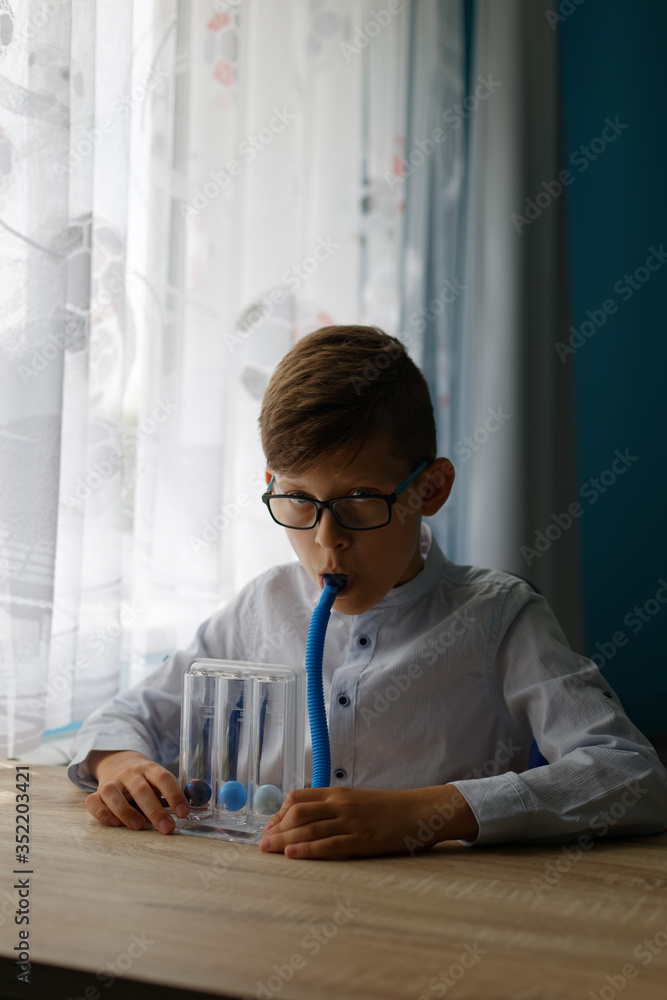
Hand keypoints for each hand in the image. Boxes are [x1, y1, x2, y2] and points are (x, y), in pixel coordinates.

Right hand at [84, 750, 189, 834]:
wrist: (117, 763)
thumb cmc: (144, 780)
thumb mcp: (159, 781)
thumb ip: (174, 795)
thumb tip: (204, 808)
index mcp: (150, 768)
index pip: (164, 778)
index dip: (175, 795)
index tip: (184, 813)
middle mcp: (130, 773)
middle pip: (142, 789)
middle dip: (155, 810)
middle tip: (167, 828)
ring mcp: (112, 782)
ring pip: (113, 793)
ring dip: (126, 811)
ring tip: (139, 827)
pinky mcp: (97, 792)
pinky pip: (94, 802)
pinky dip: (102, 813)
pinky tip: (114, 824)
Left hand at [258, 786, 434, 859]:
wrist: (419, 811)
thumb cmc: (389, 809)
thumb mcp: (358, 801)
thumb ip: (335, 807)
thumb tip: (310, 820)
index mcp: (338, 793)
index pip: (298, 798)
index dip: (279, 813)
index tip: (269, 827)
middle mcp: (340, 804)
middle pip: (298, 813)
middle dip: (276, 828)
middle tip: (262, 843)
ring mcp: (350, 822)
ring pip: (308, 829)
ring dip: (284, 840)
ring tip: (268, 850)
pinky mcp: (361, 840)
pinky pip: (328, 845)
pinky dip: (307, 849)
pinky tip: (292, 855)